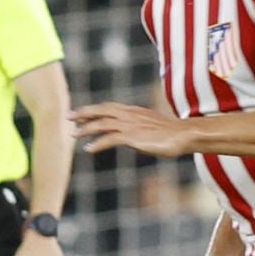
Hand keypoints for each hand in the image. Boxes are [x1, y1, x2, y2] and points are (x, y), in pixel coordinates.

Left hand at [72, 102, 190, 157]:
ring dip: (86, 128)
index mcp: (134, 111)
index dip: (93, 109)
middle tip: (69, 117)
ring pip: (102, 123)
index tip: (81, 113)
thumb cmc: (174, 133)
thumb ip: (141, 127)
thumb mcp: (153, 126)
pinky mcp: (133, 137)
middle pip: (101, 110)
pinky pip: (110, 139)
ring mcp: (131, 125)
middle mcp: (130, 115)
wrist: (185, 135)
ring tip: (74, 135)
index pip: (109, 106)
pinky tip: (88, 149)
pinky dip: (97, 143)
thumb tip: (136, 135)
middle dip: (83, 113)